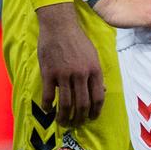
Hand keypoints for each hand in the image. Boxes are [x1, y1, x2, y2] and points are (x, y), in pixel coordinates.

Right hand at [36, 2, 103, 126]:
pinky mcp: (49, 72)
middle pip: (82, 105)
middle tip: (75, 124)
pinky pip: (49, 95)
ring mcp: (64, 74)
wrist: (59, 25)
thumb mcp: (93, 55)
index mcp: (94, 70)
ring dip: (63, 117)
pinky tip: (48, 109)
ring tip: (62, 122)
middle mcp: (81, 74)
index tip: (91, 118)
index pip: (98, 98)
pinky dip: (48, 105)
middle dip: (79, 119)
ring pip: (65, 104)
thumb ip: (97, 74)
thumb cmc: (77, 40)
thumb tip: (103, 91)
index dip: (95, 112)